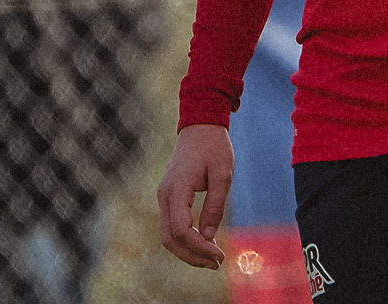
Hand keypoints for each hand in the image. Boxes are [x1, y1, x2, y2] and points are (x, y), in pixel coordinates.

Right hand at [157, 123, 235, 267]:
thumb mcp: (223, 174)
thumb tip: (209, 236)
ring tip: (211, 258)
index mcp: (177, 188)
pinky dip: (185, 240)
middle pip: (170, 238)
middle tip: (216, 263)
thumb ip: (215, 206)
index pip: (181, 229)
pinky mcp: (169, 197)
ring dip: (188, 251)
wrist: (200, 124)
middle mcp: (165, 195)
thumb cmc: (214, 146)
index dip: (199, 247)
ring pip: (168, 235)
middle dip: (192, 256)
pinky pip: (171, 225)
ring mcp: (164, 196)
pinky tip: (204, 243)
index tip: (219, 254)